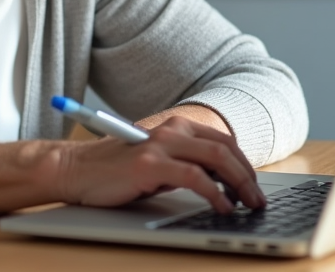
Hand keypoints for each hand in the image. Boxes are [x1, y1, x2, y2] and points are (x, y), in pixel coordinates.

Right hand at [57, 114, 265, 213]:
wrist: (75, 169)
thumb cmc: (116, 171)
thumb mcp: (158, 164)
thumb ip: (186, 165)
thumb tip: (223, 184)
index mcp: (176, 127)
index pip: (224, 142)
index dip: (245, 165)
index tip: (254, 187)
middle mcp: (172, 130)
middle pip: (226, 150)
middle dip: (248, 177)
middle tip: (259, 200)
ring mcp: (161, 145)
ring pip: (217, 160)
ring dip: (240, 185)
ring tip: (249, 205)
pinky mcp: (150, 164)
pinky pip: (195, 178)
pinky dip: (215, 194)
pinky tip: (223, 207)